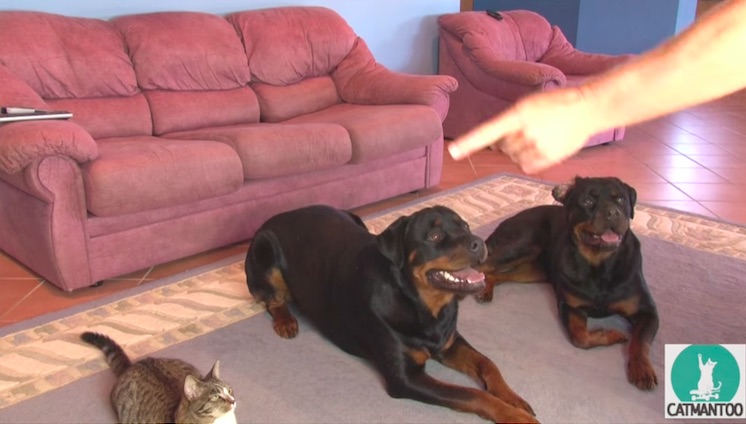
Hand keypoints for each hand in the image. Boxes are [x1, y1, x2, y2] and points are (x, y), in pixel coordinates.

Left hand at [448, 87, 601, 173]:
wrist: (587, 108)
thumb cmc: (555, 104)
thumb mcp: (528, 105)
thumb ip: (510, 123)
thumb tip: (494, 143)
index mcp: (518, 113)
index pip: (488, 130)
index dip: (469, 142)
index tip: (453, 152)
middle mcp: (526, 132)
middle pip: (501, 146)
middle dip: (508, 140)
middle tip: (528, 129)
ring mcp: (537, 146)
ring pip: (513, 157)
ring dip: (519, 150)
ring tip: (539, 136)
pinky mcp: (548, 159)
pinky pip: (526, 166)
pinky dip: (529, 160)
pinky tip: (542, 146)